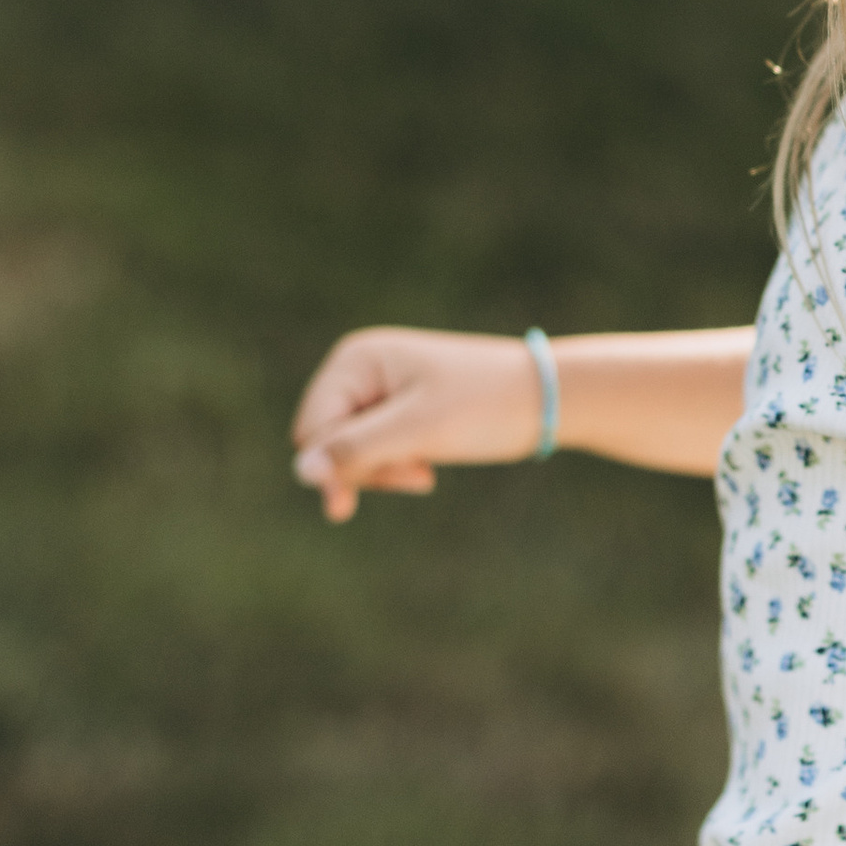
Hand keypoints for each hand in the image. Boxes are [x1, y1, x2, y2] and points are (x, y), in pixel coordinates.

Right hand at [290, 327, 542, 522]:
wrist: (545, 398)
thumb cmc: (483, 406)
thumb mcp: (417, 432)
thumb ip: (356, 450)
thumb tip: (300, 472)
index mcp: (356, 358)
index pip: (313, 429)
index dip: (340, 467)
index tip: (392, 486)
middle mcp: (360, 367)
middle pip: (325, 441)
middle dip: (365, 469)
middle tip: (417, 477)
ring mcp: (378, 388)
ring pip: (349, 452)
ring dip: (383, 471)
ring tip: (426, 475)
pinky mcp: (397, 409)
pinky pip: (373, 450)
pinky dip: (395, 466)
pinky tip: (426, 470)